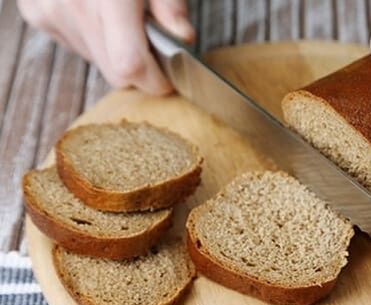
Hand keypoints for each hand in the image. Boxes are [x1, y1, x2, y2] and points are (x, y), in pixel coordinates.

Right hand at [18, 0, 194, 94]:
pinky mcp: (36, 13)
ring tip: (121, 16)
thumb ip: (171, 5)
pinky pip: (75, 44)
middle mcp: (74, 6)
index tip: (169, 78)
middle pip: (114, 71)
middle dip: (139, 67)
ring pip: (96, 60)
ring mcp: (50, 11)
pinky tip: (96, 9)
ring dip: (114, 50)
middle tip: (151, 41)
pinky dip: (92, 36)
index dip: (155, 80)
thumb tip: (182, 38)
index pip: (130, 64)